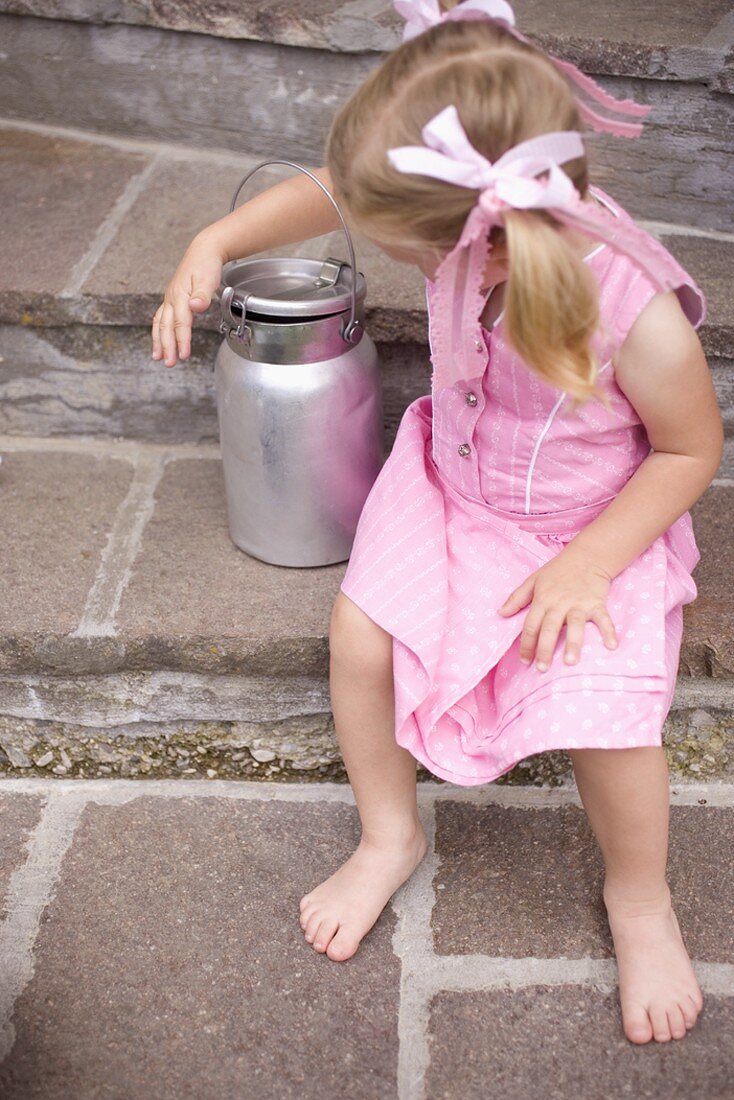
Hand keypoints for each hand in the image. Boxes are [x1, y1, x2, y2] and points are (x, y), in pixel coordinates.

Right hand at [151, 232, 227, 366]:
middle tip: (169, 363)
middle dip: (167, 346)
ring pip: (161, 323)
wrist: (203, 251)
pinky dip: (159, 330)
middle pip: (167, 326)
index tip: (183, 355)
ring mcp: (170, 298)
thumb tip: (196, 306)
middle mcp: (172, 298)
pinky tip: (159, 339)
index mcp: (180, 295)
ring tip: (157, 357)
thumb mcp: (208, 278)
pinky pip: (161, 317)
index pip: (180, 323)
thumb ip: (202, 295)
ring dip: (159, 341)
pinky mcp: (172, 298)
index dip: (182, 340)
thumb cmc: (207, 265)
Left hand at [496, 548, 618, 670]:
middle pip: (550, 628)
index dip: (526, 644)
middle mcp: (559, 603)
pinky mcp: (596, 603)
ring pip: (575, 625)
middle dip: (545, 649)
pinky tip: (612, 646)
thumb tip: (500, 613)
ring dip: (573, 643)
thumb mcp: (533, 580)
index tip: (525, 661)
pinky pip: (604, 618)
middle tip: (542, 668)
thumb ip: (516, 598)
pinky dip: (609, 631)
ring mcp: (579, 604)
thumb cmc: (557, 571)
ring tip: (570, 662)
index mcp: (542, 599)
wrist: (586, 556)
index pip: (530, 625)